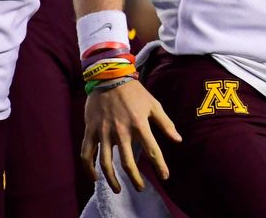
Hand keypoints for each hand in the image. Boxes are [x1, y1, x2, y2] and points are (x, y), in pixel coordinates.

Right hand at [82, 79, 180, 193]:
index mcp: (139, 124)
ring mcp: (104, 132)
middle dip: (135, 179)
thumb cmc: (134, 91)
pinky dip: (89, 169)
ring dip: (112, 179)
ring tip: (118, 189)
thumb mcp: (154, 104)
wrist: (109, 77)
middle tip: (140, 188)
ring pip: (106, 163)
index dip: (160, 166)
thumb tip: (178, 140)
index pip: (152, 151)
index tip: (165, 177)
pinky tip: (95, 177)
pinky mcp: (91, 131)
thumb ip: (165, 123)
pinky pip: (87, 154)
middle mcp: (121, 131)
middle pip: (128, 163)